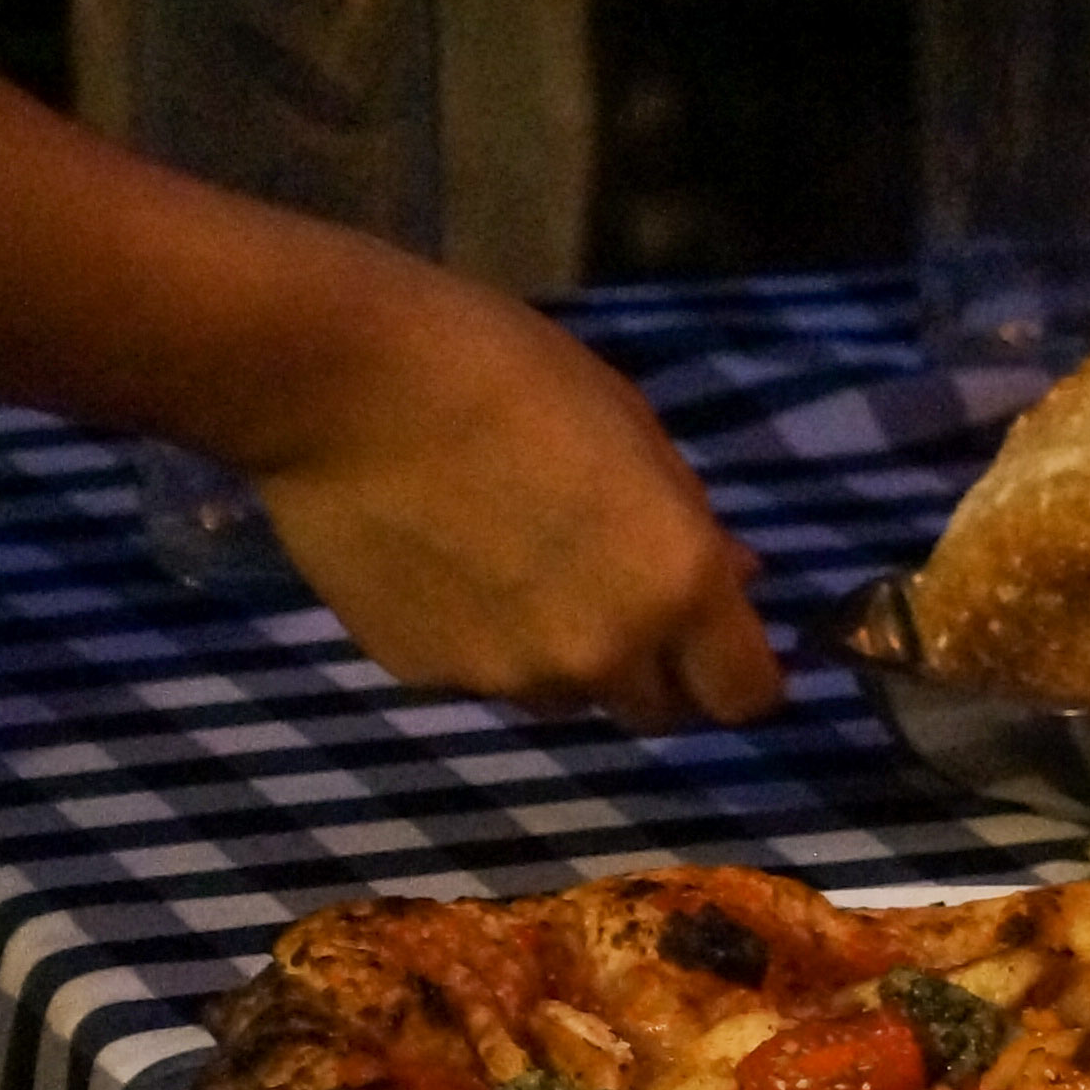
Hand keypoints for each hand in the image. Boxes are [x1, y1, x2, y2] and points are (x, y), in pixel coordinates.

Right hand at [247, 267, 780, 734]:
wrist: (343, 385)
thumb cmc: (513, 377)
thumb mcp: (637, 436)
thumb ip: (691, 527)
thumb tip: (735, 575)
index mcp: (676, 587)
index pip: (745, 696)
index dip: (739, 673)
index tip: (720, 641)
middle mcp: (600, 653)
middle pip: (657, 712)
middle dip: (655, 671)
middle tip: (621, 599)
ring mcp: (506, 675)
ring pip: (566, 697)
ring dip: (566, 659)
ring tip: (520, 571)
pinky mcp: (422, 675)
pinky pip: (480, 677)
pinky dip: (481, 642)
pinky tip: (447, 568)